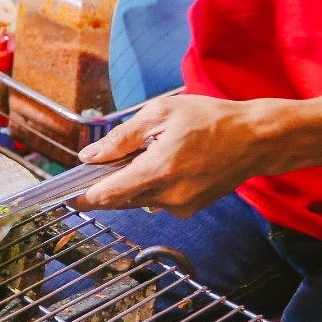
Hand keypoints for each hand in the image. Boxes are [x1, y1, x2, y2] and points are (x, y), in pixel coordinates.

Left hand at [74, 93, 300, 215]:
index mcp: (158, 170)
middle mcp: (169, 195)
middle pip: (120, 200)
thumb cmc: (211, 119)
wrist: (254, 139)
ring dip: (129, 185)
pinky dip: (150, 186)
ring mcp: (181, 205)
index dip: (84, 197)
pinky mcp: (190, 207)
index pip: (108, 195)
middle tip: (97, 167)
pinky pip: (158, 200)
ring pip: (139, 200)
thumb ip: (122, 137)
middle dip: (104, 187)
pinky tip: (161, 164)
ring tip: (139, 156)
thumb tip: (91, 155)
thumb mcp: (162, 113)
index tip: (67, 196)